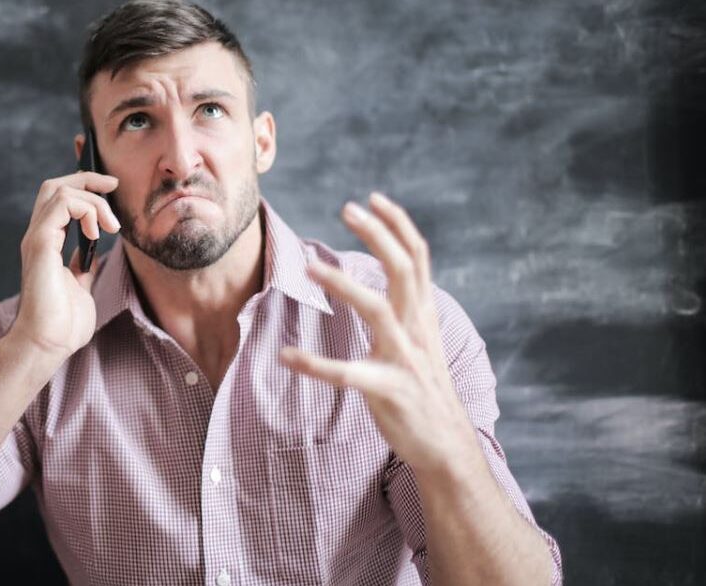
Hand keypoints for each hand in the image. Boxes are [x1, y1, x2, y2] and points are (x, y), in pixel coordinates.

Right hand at [12, 171, 120, 360]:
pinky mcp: (40, 244)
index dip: (85, 187)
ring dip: (93, 201)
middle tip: (113, 185)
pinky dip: (85, 210)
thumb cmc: (62, 325)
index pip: (60, 200)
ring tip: (111, 226)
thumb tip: (92, 255)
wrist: (47, 344)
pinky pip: (62, 204)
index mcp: (47, 245)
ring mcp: (37, 238)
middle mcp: (39, 237)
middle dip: (87, 178)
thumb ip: (83, 268)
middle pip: (55, 185)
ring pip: (60, 190)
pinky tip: (98, 233)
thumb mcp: (80, 288)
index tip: (111, 190)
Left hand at [279, 192, 481, 476]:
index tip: (374, 198)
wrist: (448, 447)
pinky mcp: (390, 391)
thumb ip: (408, 312)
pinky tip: (287, 357)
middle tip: (347, 208)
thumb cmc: (425, 393)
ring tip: (309, 268)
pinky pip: (350, 375)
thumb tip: (391, 282)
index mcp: (423, 317)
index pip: (417, 258)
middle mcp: (418, 331)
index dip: (398, 225)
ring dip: (344, 286)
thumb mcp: (421, 343)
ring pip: (378, 311)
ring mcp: (406, 360)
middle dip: (378, 235)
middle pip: (403, 270)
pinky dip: (316, 365)